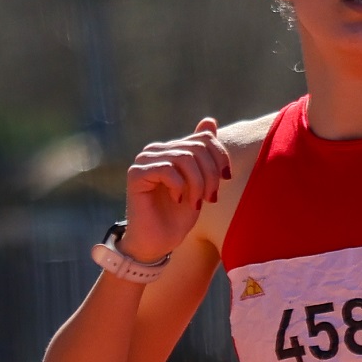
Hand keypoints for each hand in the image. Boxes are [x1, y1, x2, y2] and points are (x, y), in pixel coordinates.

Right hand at [121, 118, 228, 261]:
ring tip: (197, 202)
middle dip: (210, 174)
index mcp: (173, 149)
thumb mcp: (200, 183)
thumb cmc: (178, 216)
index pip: (204, 138)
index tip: (226, 179)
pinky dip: (180, 187)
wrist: (157, 242)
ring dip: (198, 183)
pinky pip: (167, 169)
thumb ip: (203, 154)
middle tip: (211, 198)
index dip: (220, 157)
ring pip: (184, 158)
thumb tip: (209, 120)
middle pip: (196, 148)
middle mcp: (157, 150)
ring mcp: (145, 160)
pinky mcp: (136, 174)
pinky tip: (179, 201)